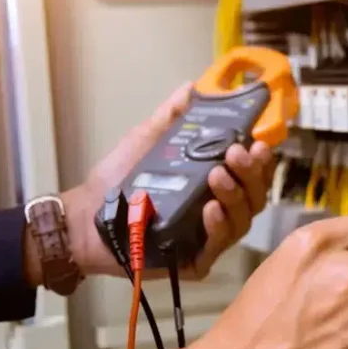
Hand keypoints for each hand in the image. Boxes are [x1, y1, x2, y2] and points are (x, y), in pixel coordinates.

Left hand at [64, 82, 274, 279]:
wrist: (85, 216)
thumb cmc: (119, 180)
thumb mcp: (148, 140)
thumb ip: (172, 116)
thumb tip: (192, 86)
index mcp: (216, 184)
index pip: (253, 174)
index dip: (262, 161)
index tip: (257, 143)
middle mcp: (220, 211)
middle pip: (255, 197)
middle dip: (251, 174)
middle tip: (235, 154)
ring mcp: (210, 238)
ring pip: (243, 220)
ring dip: (235, 195)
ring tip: (217, 176)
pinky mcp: (196, 261)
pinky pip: (219, 246)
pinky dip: (219, 226)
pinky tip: (209, 209)